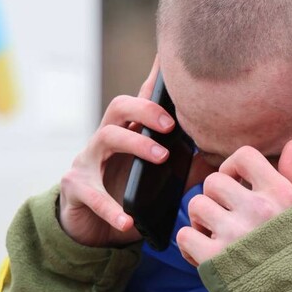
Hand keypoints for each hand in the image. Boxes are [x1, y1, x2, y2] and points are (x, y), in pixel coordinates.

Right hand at [59, 57, 173, 246]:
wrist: (91, 233)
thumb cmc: (127, 197)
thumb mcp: (159, 184)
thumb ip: (184, 168)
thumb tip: (215, 157)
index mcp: (129, 133)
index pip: (141, 100)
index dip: (153, 79)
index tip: (169, 59)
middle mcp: (105, 139)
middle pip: (120, 106)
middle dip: (146, 109)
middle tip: (171, 125)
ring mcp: (87, 160)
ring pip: (106, 137)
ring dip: (136, 144)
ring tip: (161, 158)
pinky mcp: (75, 187)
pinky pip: (93, 194)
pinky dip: (111, 208)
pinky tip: (127, 220)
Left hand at [177, 139, 291, 266]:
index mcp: (278, 193)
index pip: (244, 156)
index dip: (233, 166)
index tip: (237, 181)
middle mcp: (256, 209)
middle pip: (213, 181)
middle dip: (215, 196)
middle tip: (225, 212)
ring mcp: (234, 234)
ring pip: (196, 205)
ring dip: (201, 219)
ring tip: (216, 232)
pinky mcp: (215, 259)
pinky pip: (185, 235)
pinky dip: (191, 243)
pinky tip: (207, 250)